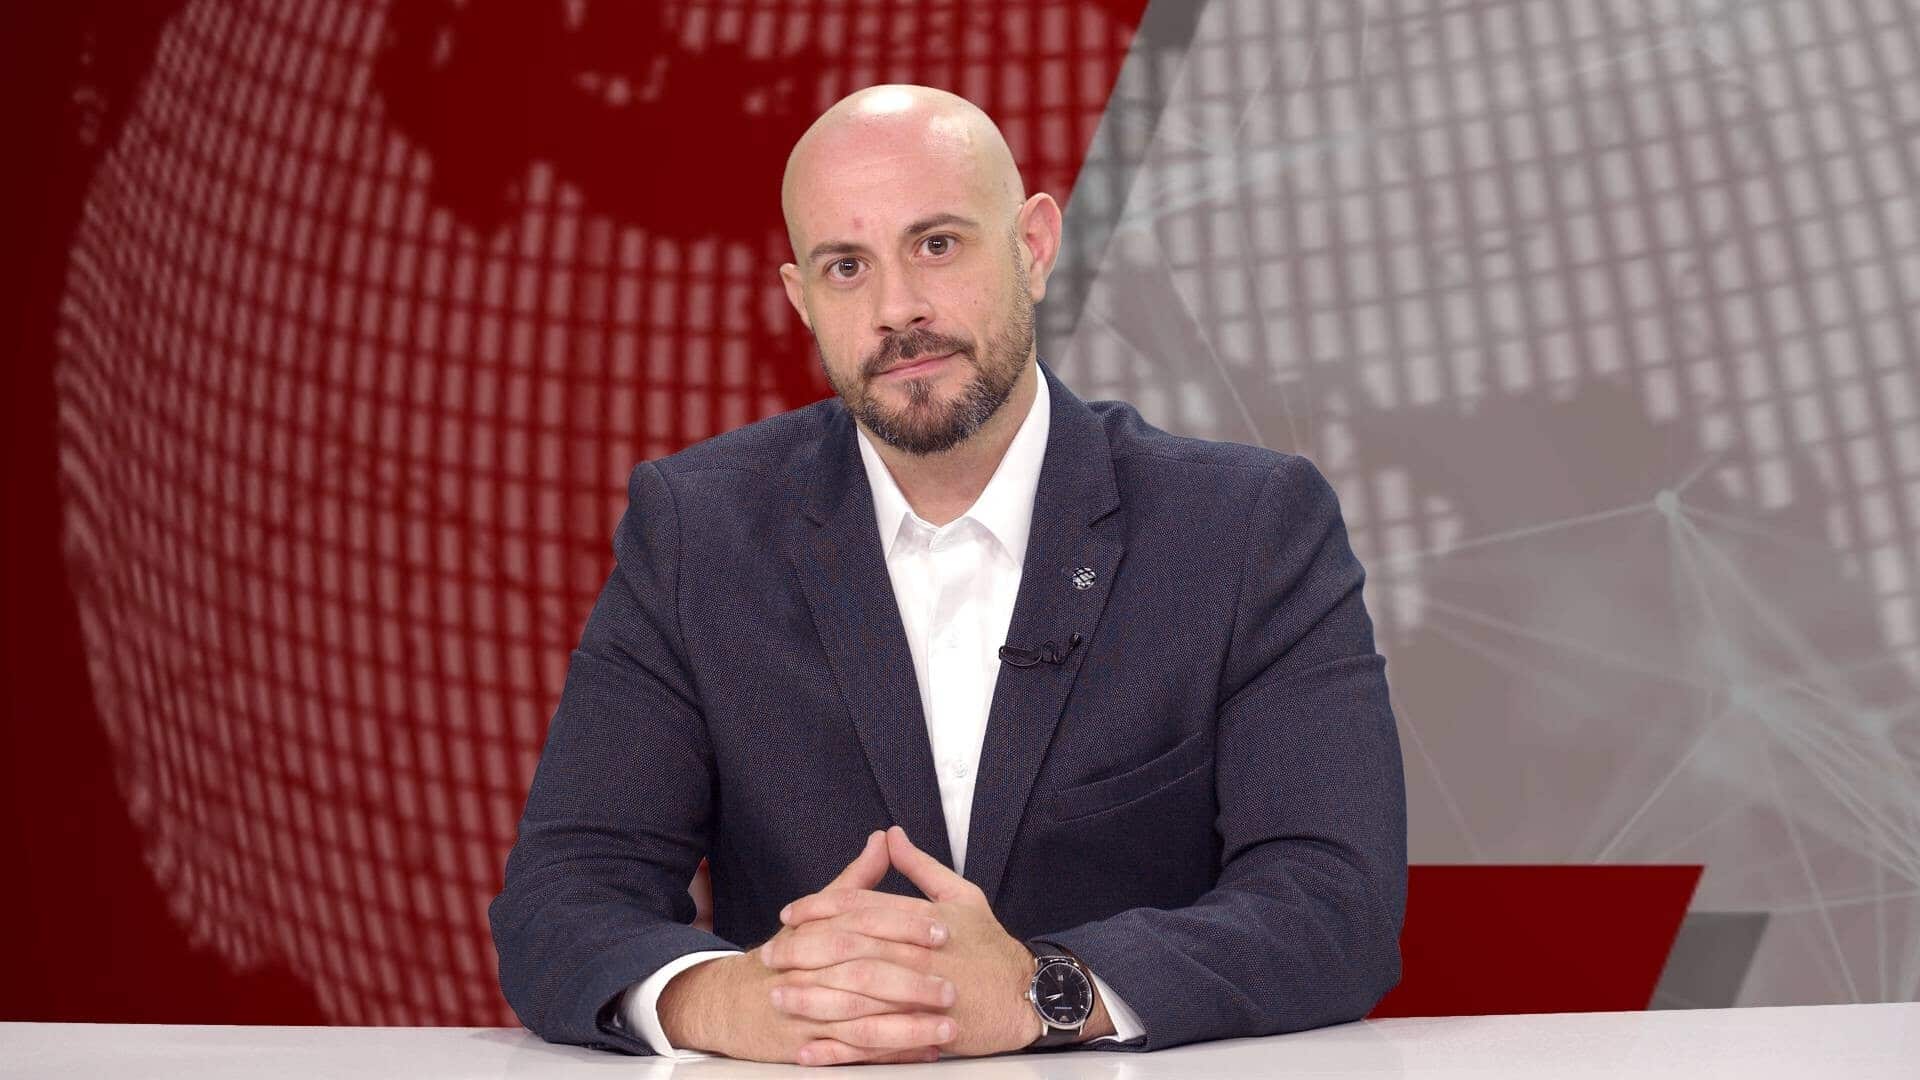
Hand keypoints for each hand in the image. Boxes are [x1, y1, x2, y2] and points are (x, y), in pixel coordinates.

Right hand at [657, 831, 955, 1064]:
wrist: (731, 1004)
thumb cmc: (784, 957)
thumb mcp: (815, 916)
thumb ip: (855, 882)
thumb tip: (884, 839)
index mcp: (814, 937)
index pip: (861, 926)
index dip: (904, 927)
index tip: (943, 930)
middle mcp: (807, 975)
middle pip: (863, 976)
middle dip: (911, 983)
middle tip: (951, 986)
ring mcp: (806, 1015)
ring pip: (862, 1022)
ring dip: (908, 1028)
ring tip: (947, 1025)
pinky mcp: (807, 1049)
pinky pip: (854, 1056)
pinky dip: (892, 1056)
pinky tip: (924, 1052)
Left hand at [778, 826, 1097, 1056]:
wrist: (1028, 995)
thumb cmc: (992, 946)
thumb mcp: (961, 895)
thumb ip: (920, 866)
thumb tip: (890, 835)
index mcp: (924, 919)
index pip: (861, 907)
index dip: (819, 908)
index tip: (790, 913)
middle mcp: (919, 955)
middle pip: (849, 949)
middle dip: (803, 952)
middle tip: (770, 954)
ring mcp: (921, 998)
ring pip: (857, 996)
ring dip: (812, 998)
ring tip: (777, 996)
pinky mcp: (924, 1035)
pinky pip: (874, 1044)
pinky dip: (839, 1048)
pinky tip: (810, 1047)